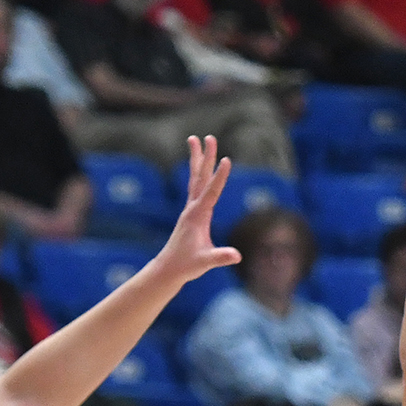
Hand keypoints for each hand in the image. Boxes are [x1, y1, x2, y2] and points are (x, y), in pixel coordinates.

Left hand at [156, 137, 242, 284]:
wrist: (170, 268)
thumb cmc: (187, 265)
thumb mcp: (205, 262)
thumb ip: (220, 257)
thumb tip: (235, 256)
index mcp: (198, 215)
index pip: (211, 191)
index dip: (220, 176)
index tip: (227, 159)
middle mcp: (192, 207)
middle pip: (200, 177)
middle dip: (206, 157)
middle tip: (209, 137)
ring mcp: (191, 208)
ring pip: (195, 177)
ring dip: (198, 158)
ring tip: (197, 139)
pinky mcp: (192, 212)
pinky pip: (195, 186)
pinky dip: (198, 172)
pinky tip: (200, 166)